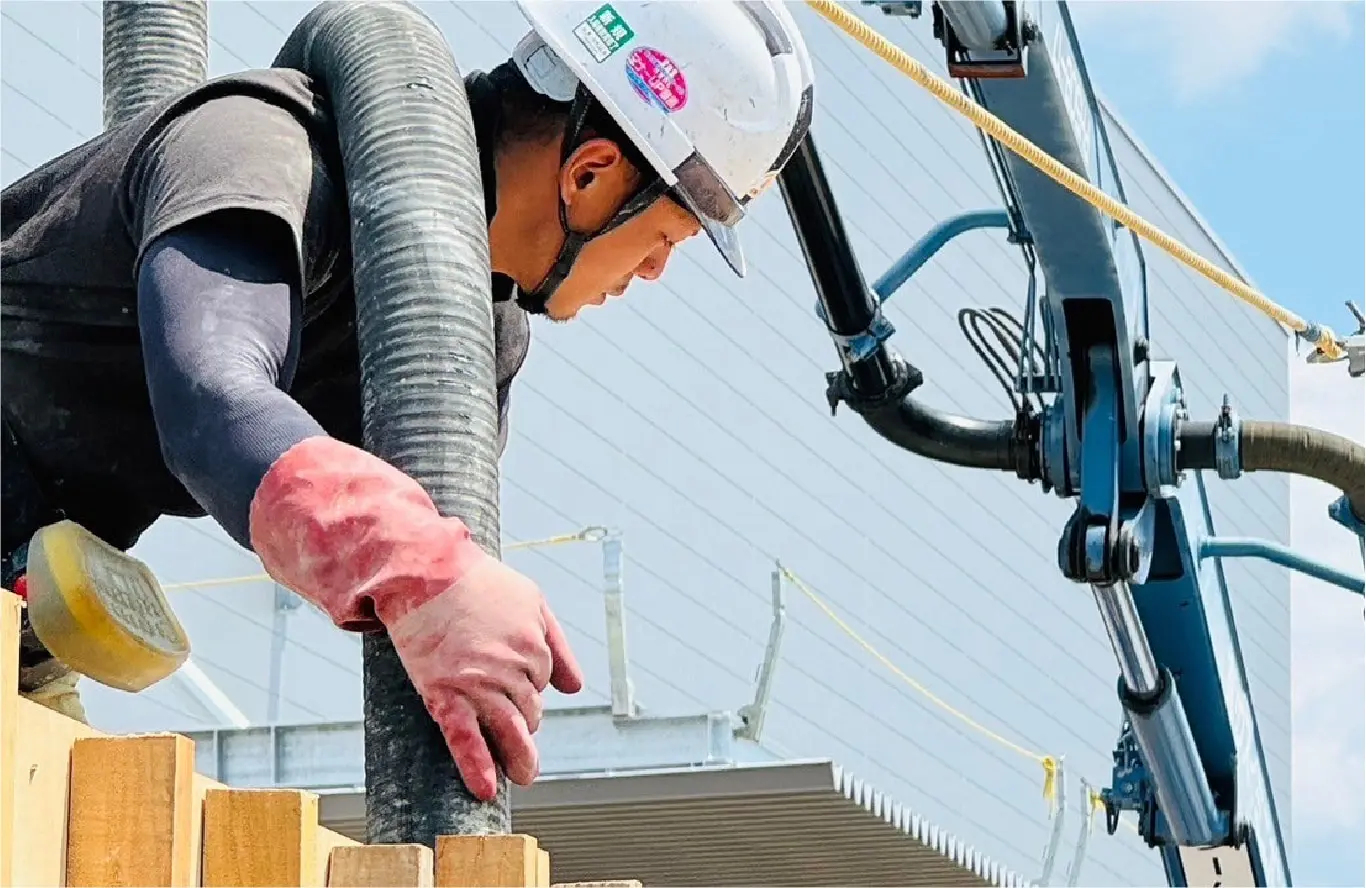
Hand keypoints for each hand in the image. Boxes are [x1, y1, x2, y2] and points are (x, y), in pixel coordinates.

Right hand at [246, 435, 584, 798]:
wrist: (423, 571)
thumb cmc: (477, 584)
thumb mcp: (531, 602)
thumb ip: (558, 644)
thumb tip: (575, 687)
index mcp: (534, 644)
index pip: (541, 683)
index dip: (526, 685)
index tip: (510, 683)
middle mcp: (512, 667)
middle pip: (528, 710)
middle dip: (522, 719)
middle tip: (514, 728)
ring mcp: (478, 683)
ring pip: (508, 729)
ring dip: (518, 757)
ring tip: (523, 775)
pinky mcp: (444, 693)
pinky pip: (465, 738)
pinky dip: (477, 765)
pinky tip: (485, 789)